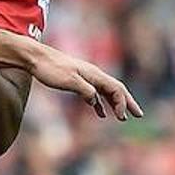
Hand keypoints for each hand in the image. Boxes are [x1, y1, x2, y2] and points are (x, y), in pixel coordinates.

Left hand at [27, 45, 142, 120]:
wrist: (35, 58)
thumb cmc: (51, 69)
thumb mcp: (69, 81)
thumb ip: (86, 91)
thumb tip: (96, 102)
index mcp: (94, 74)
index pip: (116, 89)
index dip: (122, 103)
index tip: (122, 117)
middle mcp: (93, 74)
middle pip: (116, 89)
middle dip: (128, 102)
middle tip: (139, 115)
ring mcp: (85, 77)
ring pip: (106, 91)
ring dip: (116, 104)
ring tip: (122, 116)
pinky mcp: (77, 80)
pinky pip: (94, 93)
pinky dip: (100, 103)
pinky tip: (101, 113)